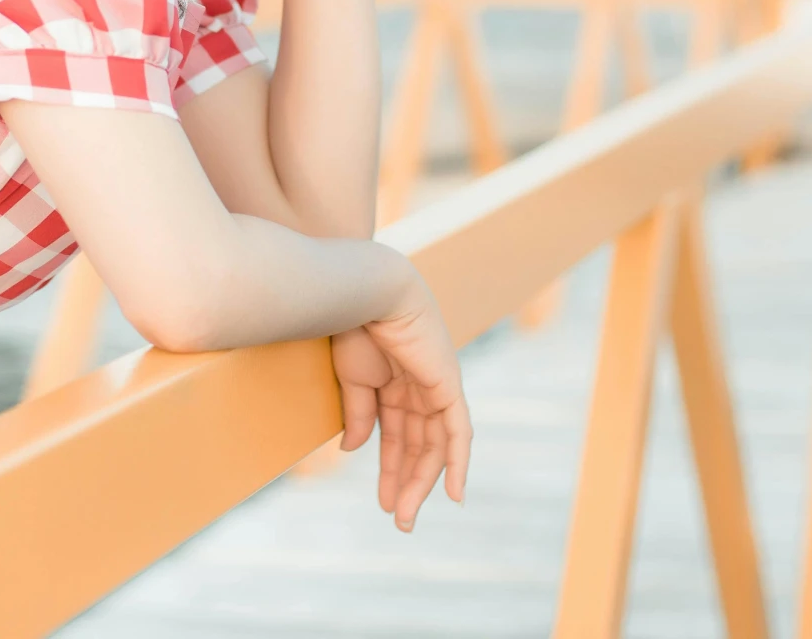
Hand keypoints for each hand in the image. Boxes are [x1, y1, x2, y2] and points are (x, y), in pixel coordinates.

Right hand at [329, 281, 471, 532]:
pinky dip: (458, 462)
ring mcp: (436, 387)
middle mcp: (420, 389)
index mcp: (395, 384)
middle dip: (408, 483)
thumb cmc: (354, 325)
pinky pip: (458, 432)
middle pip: (419, 446)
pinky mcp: (447, 385)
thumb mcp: (353, 380)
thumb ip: (359, 415)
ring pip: (435, 447)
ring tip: (407, 515)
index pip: (397, 437)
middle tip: (400, 521)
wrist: (368, 291)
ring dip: (423, 482)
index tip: (385, 503)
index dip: (391, 470)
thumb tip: (354, 451)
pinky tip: (453, 493)